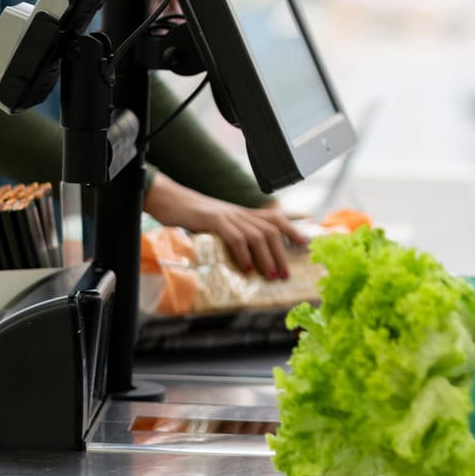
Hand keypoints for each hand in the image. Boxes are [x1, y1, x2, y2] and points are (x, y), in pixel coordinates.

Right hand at [143, 173, 304, 279]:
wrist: (169, 199)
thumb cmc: (191, 215)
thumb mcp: (217, 224)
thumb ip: (232, 235)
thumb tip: (243, 259)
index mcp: (242, 214)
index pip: (274, 218)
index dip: (292, 230)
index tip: (304, 244)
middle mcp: (240, 213)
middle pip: (271, 230)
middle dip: (282, 253)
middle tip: (285, 274)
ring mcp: (228, 215)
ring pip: (257, 235)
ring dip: (267, 257)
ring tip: (270, 276)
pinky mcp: (214, 220)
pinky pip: (235, 237)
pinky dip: (244, 253)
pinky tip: (246, 268)